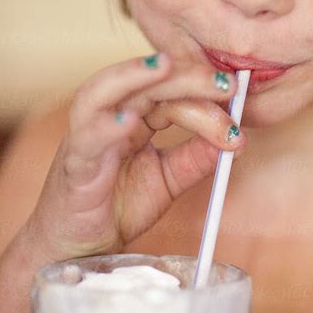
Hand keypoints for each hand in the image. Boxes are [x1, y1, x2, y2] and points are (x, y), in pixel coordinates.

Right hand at [26, 52, 246, 259]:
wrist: (77, 246)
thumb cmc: (115, 206)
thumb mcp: (166, 180)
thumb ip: (195, 160)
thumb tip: (236, 141)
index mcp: (133, 118)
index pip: (171, 92)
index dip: (204, 92)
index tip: (239, 99)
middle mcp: (109, 118)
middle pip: (145, 83)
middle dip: (186, 77)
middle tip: (226, 84)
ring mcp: (87, 137)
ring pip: (103, 92)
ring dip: (134, 75)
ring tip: (166, 66)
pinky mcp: (73, 164)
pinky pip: (86, 140)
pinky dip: (104, 128)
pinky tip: (128, 123)